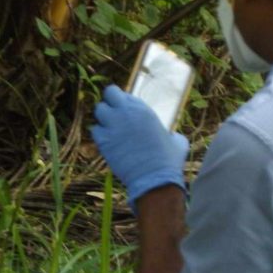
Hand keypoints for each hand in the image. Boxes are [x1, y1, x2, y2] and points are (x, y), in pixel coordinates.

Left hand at [91, 85, 188, 206]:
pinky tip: (107, 141)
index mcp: (144, 110)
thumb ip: (172, 134)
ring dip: (104, 117)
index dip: (126, 102)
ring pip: (99, 110)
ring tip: (110, 127)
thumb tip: (173, 136)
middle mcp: (126, 113)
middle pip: (109, 93)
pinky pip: (95, 130)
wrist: (154, 179)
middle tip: (115, 113)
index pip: (127, 95)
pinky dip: (100, 134)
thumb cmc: (168, 161)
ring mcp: (113, 126)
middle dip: (111, 101)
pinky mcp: (104, 141)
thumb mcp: (177, 142)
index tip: (128, 111)